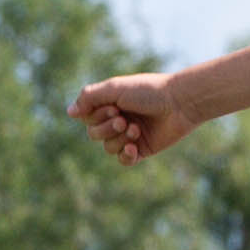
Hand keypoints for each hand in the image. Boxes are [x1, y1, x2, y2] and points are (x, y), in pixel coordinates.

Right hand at [70, 73, 189, 166]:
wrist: (180, 103)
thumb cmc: (149, 91)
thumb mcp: (116, 88)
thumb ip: (90, 97)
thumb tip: (69, 112)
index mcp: (111, 102)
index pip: (87, 117)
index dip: (96, 116)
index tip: (113, 106)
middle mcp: (118, 118)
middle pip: (94, 134)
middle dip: (106, 128)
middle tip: (124, 119)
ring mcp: (129, 135)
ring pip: (108, 147)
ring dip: (119, 139)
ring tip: (135, 129)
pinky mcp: (142, 149)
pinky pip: (123, 160)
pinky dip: (125, 155)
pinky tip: (134, 147)